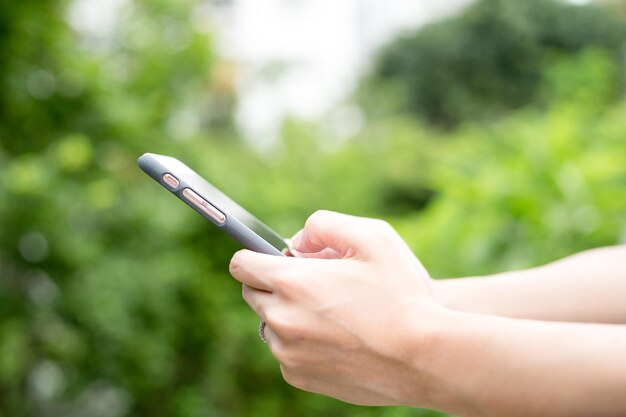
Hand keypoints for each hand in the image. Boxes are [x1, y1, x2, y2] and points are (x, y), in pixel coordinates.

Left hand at [229, 210, 440, 404]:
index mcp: (292, 282)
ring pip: (269, 323)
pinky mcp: (300, 376)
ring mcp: (288, 352)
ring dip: (288, 313)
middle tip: (315, 282)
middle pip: (253, 293)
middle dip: (275, 283)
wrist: (424, 358)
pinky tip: (337, 337)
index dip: (256, 255)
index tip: (273, 257)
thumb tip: (297, 241)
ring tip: (332, 311)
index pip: (241, 264)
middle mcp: (281, 319)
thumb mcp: (372, 237)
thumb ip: (324, 225)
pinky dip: (301, 341)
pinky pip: (286, 351)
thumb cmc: (402, 294)